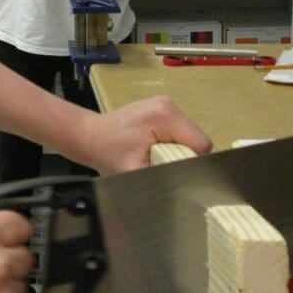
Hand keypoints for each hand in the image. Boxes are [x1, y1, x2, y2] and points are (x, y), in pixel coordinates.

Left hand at [82, 96, 211, 175]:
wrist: (92, 136)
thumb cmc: (108, 153)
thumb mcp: (135, 172)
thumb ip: (163, 177)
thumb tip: (186, 188)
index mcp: (165, 115)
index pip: (200, 144)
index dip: (191, 163)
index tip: (172, 171)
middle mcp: (169, 104)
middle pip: (196, 139)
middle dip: (183, 156)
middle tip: (160, 164)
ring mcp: (166, 104)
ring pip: (189, 136)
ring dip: (177, 150)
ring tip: (155, 156)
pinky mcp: (163, 108)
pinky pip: (180, 131)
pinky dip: (172, 143)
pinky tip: (154, 147)